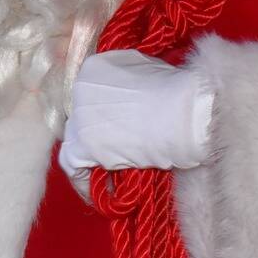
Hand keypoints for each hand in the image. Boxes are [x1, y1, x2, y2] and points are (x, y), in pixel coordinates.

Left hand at [57, 50, 217, 182]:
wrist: (183, 113)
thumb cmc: (179, 92)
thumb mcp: (150, 71)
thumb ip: (131, 81)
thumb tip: (132, 94)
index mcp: (95, 67)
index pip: (89, 95)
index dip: (103, 115)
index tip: (116, 128)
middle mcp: (80, 88)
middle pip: (81, 118)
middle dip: (97, 135)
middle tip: (115, 151)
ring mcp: (80, 116)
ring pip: (75, 140)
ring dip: (90, 157)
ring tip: (110, 173)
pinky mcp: (83, 144)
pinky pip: (74, 166)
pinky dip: (85, 181)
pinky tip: (103, 191)